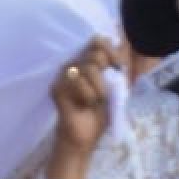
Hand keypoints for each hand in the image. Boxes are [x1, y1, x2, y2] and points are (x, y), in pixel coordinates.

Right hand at [50, 37, 122, 156]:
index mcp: (87, 60)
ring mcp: (62, 75)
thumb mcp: (117, 87)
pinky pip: (77, 82)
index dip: (111, 51)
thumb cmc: (100, 112)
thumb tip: (122, 42)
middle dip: (105, 77)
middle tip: (103, 93)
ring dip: (98, 89)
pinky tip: (84, 105)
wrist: (86, 137)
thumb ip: (118, 66)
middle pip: (95, 55)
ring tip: (94, 101)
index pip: (97, 41)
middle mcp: (73, 64)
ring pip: (88, 69)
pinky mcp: (56, 87)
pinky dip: (87, 95)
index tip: (118, 67)